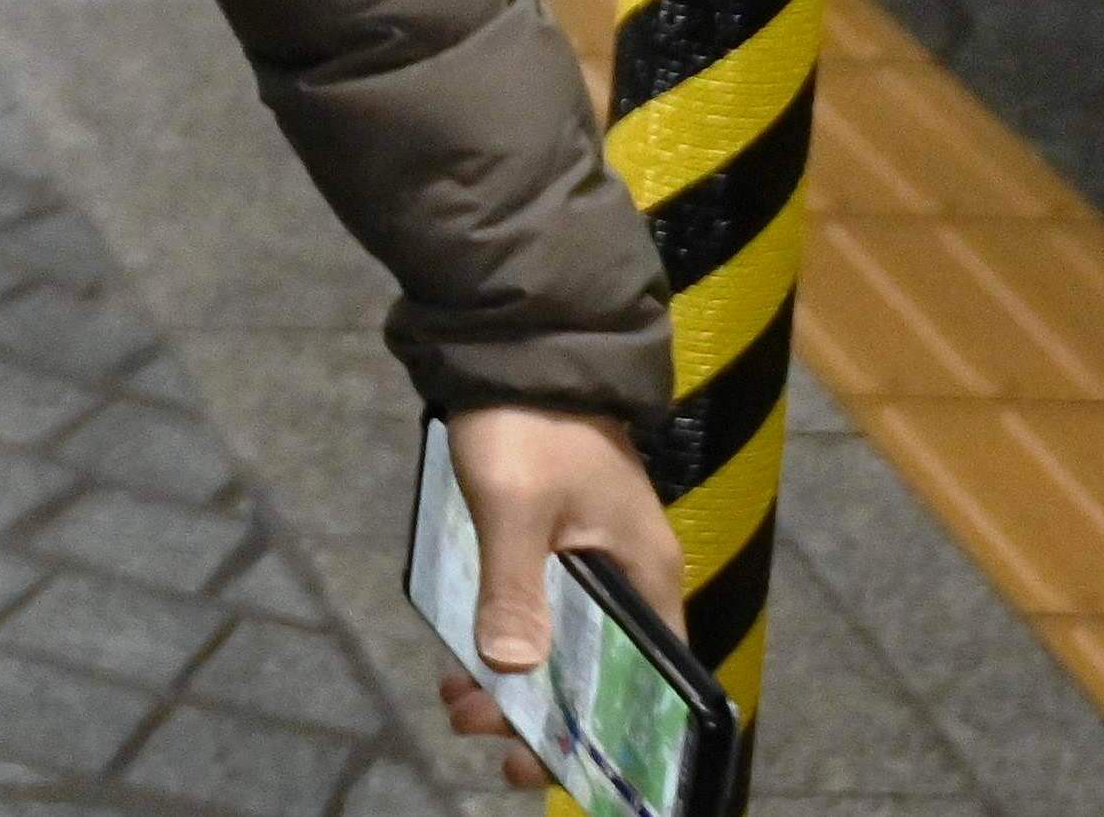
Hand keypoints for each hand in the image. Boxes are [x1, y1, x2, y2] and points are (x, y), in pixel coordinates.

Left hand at [433, 406, 691, 792]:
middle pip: (598, 670)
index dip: (603, 731)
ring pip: (564, 641)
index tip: (546, 759)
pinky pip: (542, 609)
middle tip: (475, 727)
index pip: (646, 681)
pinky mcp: (558, 540)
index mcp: (645, 574)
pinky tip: (463, 654)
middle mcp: (631, 574)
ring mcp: (595, 556)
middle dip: (540, 711)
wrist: (514, 343)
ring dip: (516, 677)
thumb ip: (514, 587)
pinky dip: (509, 637)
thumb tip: (511, 669)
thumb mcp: (514, 507)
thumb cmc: (527, 423)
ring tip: (457, 700)